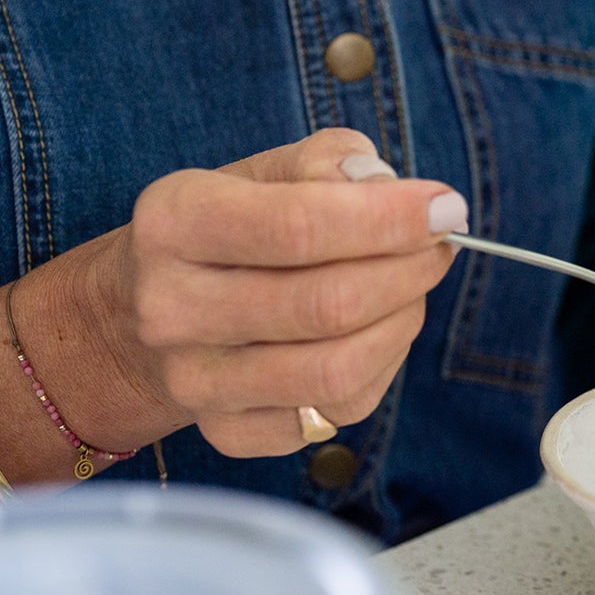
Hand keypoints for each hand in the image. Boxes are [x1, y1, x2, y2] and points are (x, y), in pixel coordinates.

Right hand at [76, 129, 463, 456]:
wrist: (146, 311)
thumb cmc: (234, 227)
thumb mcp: (266, 170)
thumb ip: (331, 162)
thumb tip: (386, 189)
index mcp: (175, 222)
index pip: (299, 227)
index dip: (390, 219)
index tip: (447, 206)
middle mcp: (171, 308)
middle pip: (329, 305)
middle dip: (410, 270)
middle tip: (439, 245)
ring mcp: (194, 381)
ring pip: (339, 369)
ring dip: (403, 321)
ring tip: (411, 288)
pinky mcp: (228, 432)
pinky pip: (337, 411)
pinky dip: (379, 369)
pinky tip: (372, 334)